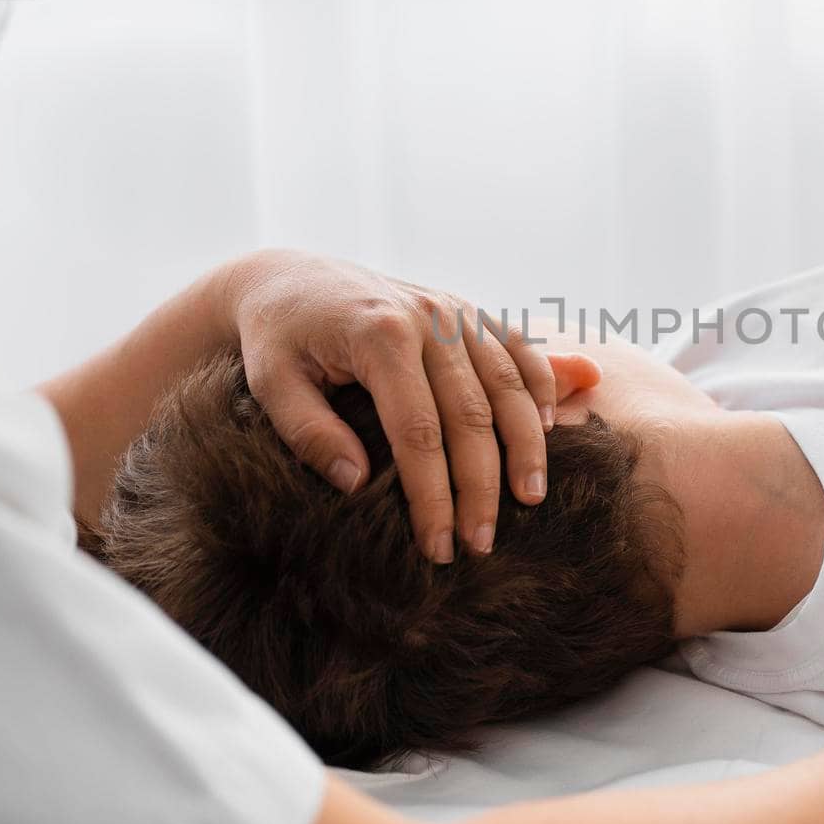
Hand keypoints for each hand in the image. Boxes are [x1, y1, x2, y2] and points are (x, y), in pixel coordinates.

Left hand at [218, 249, 555, 561]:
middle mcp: (428, 317)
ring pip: (508, 383)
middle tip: (482, 542)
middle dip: (481, 486)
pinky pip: (519, 348)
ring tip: (530, 498)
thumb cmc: (276, 339)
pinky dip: (540, 387)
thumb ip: (310, 433)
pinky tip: (549, 428)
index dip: (433, 495)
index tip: (439, 545)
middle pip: (472, 415)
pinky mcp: (467, 309)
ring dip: (526, 444)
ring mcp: (454, 309)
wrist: (287, 278)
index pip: (418, 432)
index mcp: (380, 335)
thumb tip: (357, 483)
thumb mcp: (274, 384)